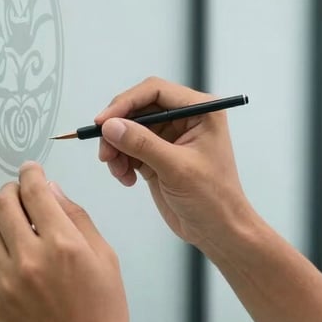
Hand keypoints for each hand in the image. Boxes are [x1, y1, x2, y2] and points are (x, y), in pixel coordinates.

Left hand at [0, 162, 131, 321]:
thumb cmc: (104, 312)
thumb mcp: (104, 258)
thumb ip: (76, 218)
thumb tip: (51, 189)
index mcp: (63, 244)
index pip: (34, 190)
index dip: (30, 173)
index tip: (30, 170)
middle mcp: (30, 258)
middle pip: (2, 203)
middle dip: (12, 192)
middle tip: (21, 196)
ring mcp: (7, 281)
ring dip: (1, 223)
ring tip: (19, 233)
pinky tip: (14, 262)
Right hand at [94, 77, 253, 250]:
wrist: (218, 230)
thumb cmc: (213, 198)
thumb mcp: (177, 168)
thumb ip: (142, 144)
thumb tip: (111, 126)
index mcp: (200, 110)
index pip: (155, 91)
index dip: (126, 102)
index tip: (103, 121)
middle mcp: (185, 118)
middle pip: (138, 109)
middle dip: (118, 129)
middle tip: (104, 151)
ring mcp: (169, 136)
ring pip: (129, 129)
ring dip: (117, 148)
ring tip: (117, 170)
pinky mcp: (157, 154)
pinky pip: (129, 148)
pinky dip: (121, 161)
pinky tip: (127, 179)